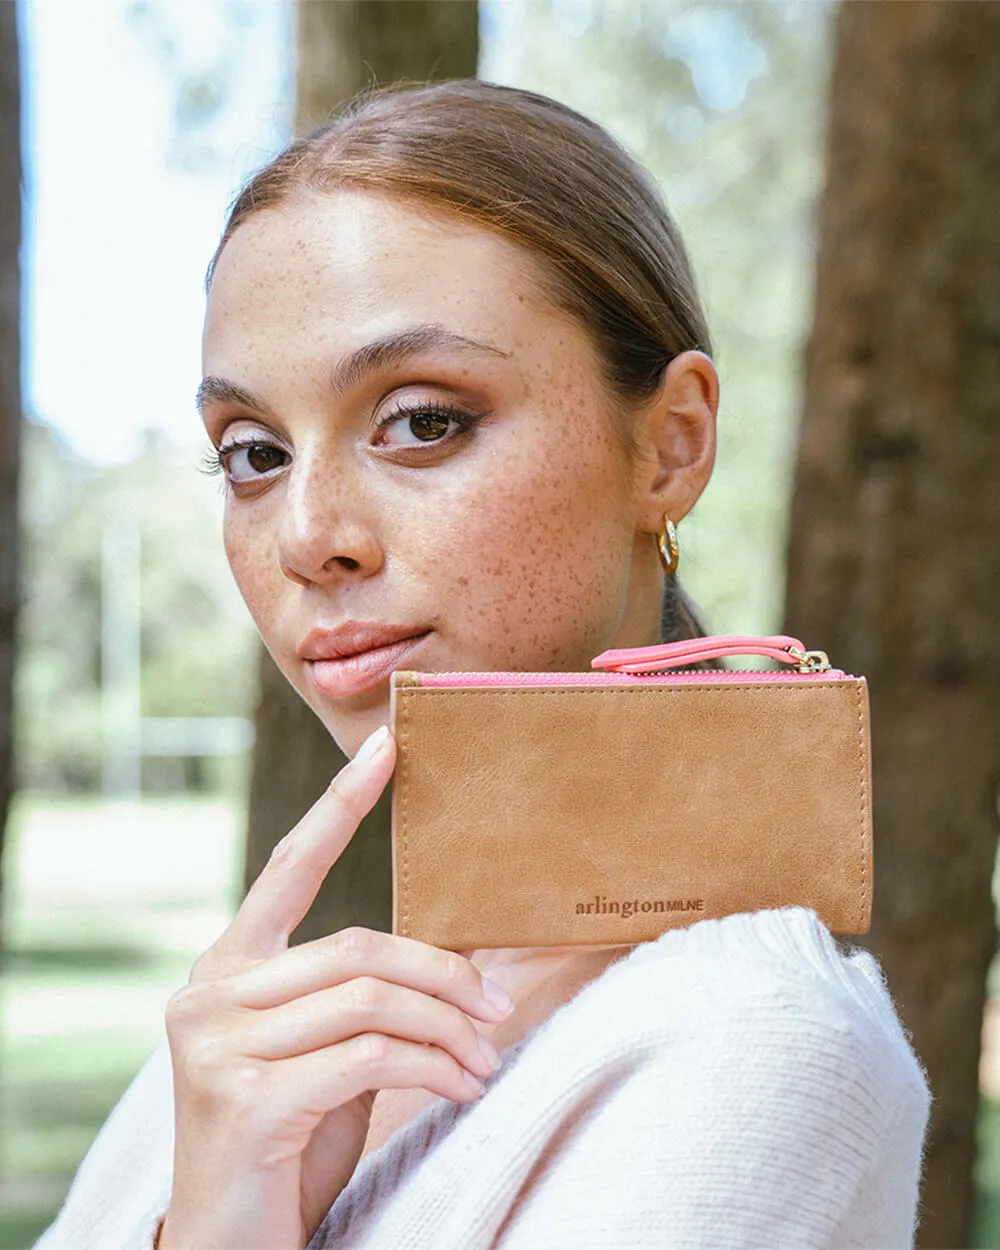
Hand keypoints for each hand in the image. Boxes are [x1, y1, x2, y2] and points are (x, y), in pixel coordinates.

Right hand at [157, 724, 513, 1249]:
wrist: (229, 1245)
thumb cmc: (287, 1139)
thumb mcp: (327, 1052)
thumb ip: (364, 997)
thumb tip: (462, 957)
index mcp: (227, 967)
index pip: (290, 865)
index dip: (343, 802)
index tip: (387, 744)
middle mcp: (210, 992)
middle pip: (358, 945)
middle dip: (444, 975)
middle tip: (499, 1008)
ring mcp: (219, 1044)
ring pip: (372, 998)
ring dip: (449, 1030)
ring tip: (487, 1061)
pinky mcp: (247, 1097)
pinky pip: (372, 1056)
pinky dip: (434, 1069)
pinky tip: (463, 1090)